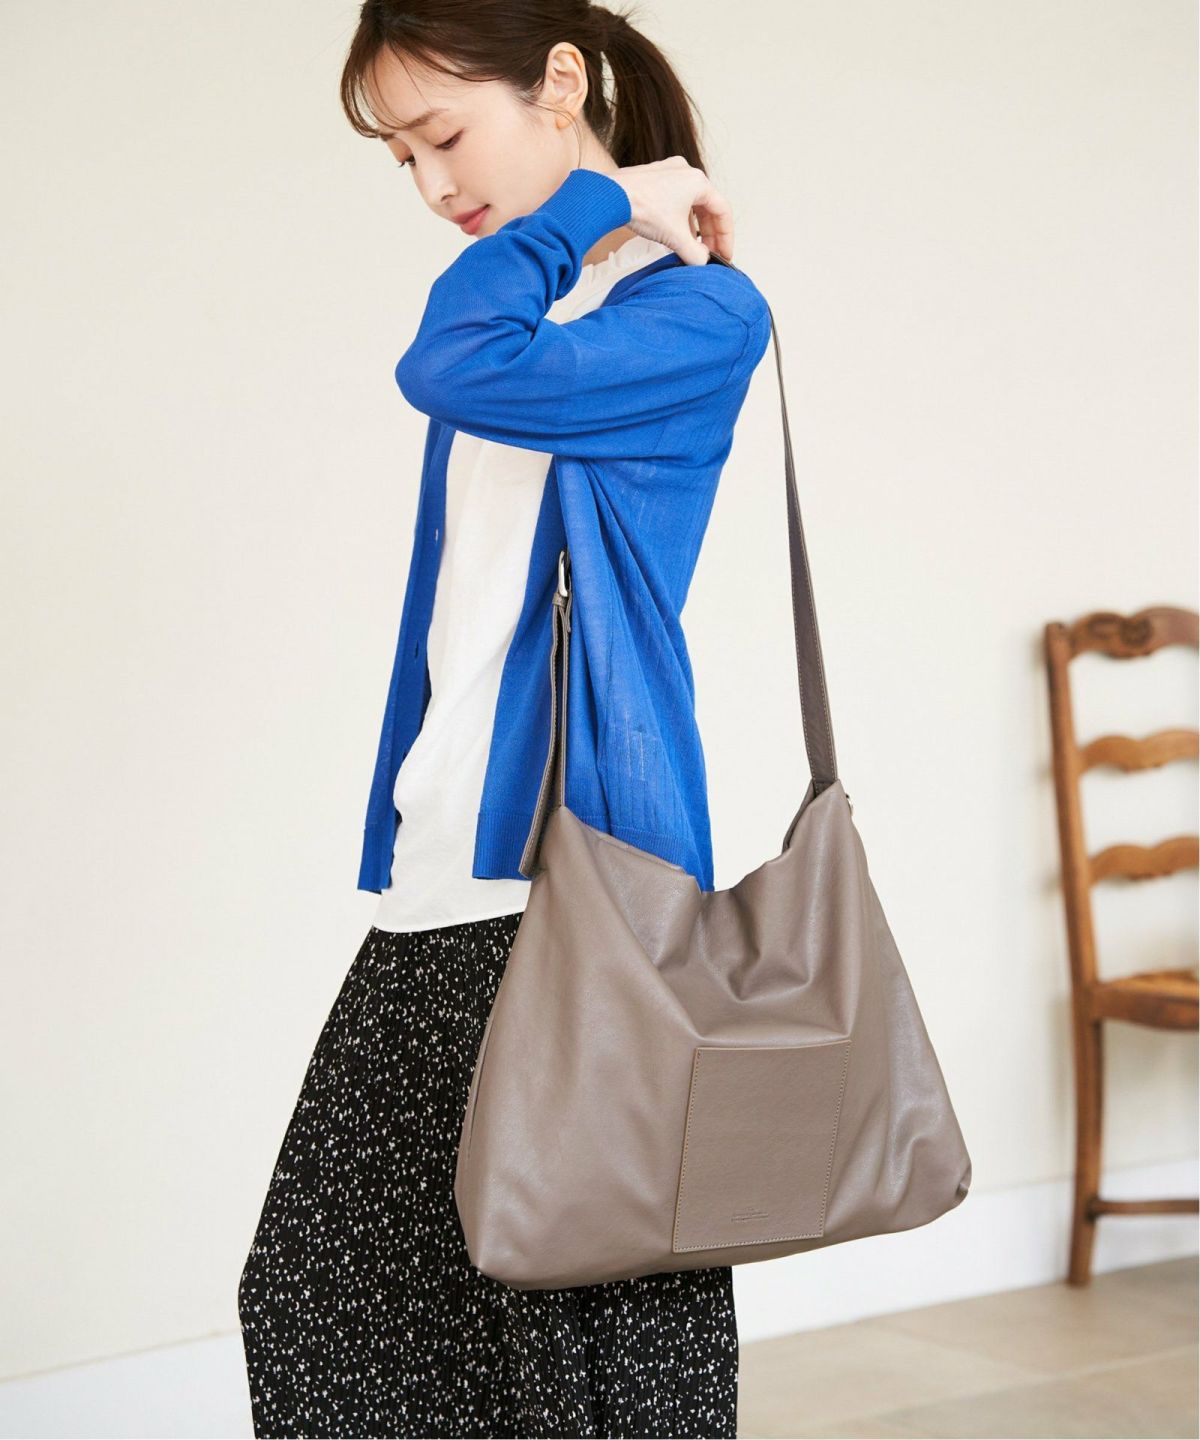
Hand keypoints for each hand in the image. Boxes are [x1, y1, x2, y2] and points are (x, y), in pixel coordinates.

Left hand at [609, 157, 733, 265]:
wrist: (610, 196)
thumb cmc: (642, 207)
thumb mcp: (675, 237)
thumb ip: (694, 253)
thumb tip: (702, 262)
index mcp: (698, 181)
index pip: (722, 211)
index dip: (726, 236)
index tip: (724, 254)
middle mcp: (686, 172)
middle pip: (707, 207)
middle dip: (709, 233)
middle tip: (708, 254)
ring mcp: (668, 172)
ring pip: (691, 203)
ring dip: (695, 227)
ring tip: (692, 247)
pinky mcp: (653, 178)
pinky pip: (675, 199)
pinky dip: (680, 217)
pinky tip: (675, 233)